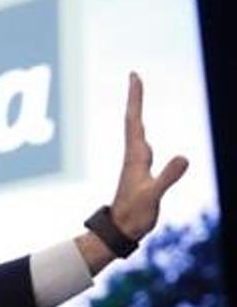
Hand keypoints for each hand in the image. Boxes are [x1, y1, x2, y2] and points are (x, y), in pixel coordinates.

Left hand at [109, 71, 187, 239]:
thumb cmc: (135, 213)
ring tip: (136, 95)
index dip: (136, 98)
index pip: (135, 120)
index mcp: (136, 156)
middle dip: (135, 97)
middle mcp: (134, 155)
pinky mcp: (140, 172)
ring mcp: (136, 162)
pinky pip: (141, 145)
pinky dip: (142, 133)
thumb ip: (168, 176)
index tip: (134, 77)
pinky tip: (143, 134)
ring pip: (136, 131)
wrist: (121, 229)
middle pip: (134, 120)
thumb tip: (185, 157)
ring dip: (136, 111)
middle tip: (134, 76)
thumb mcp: (154, 195)